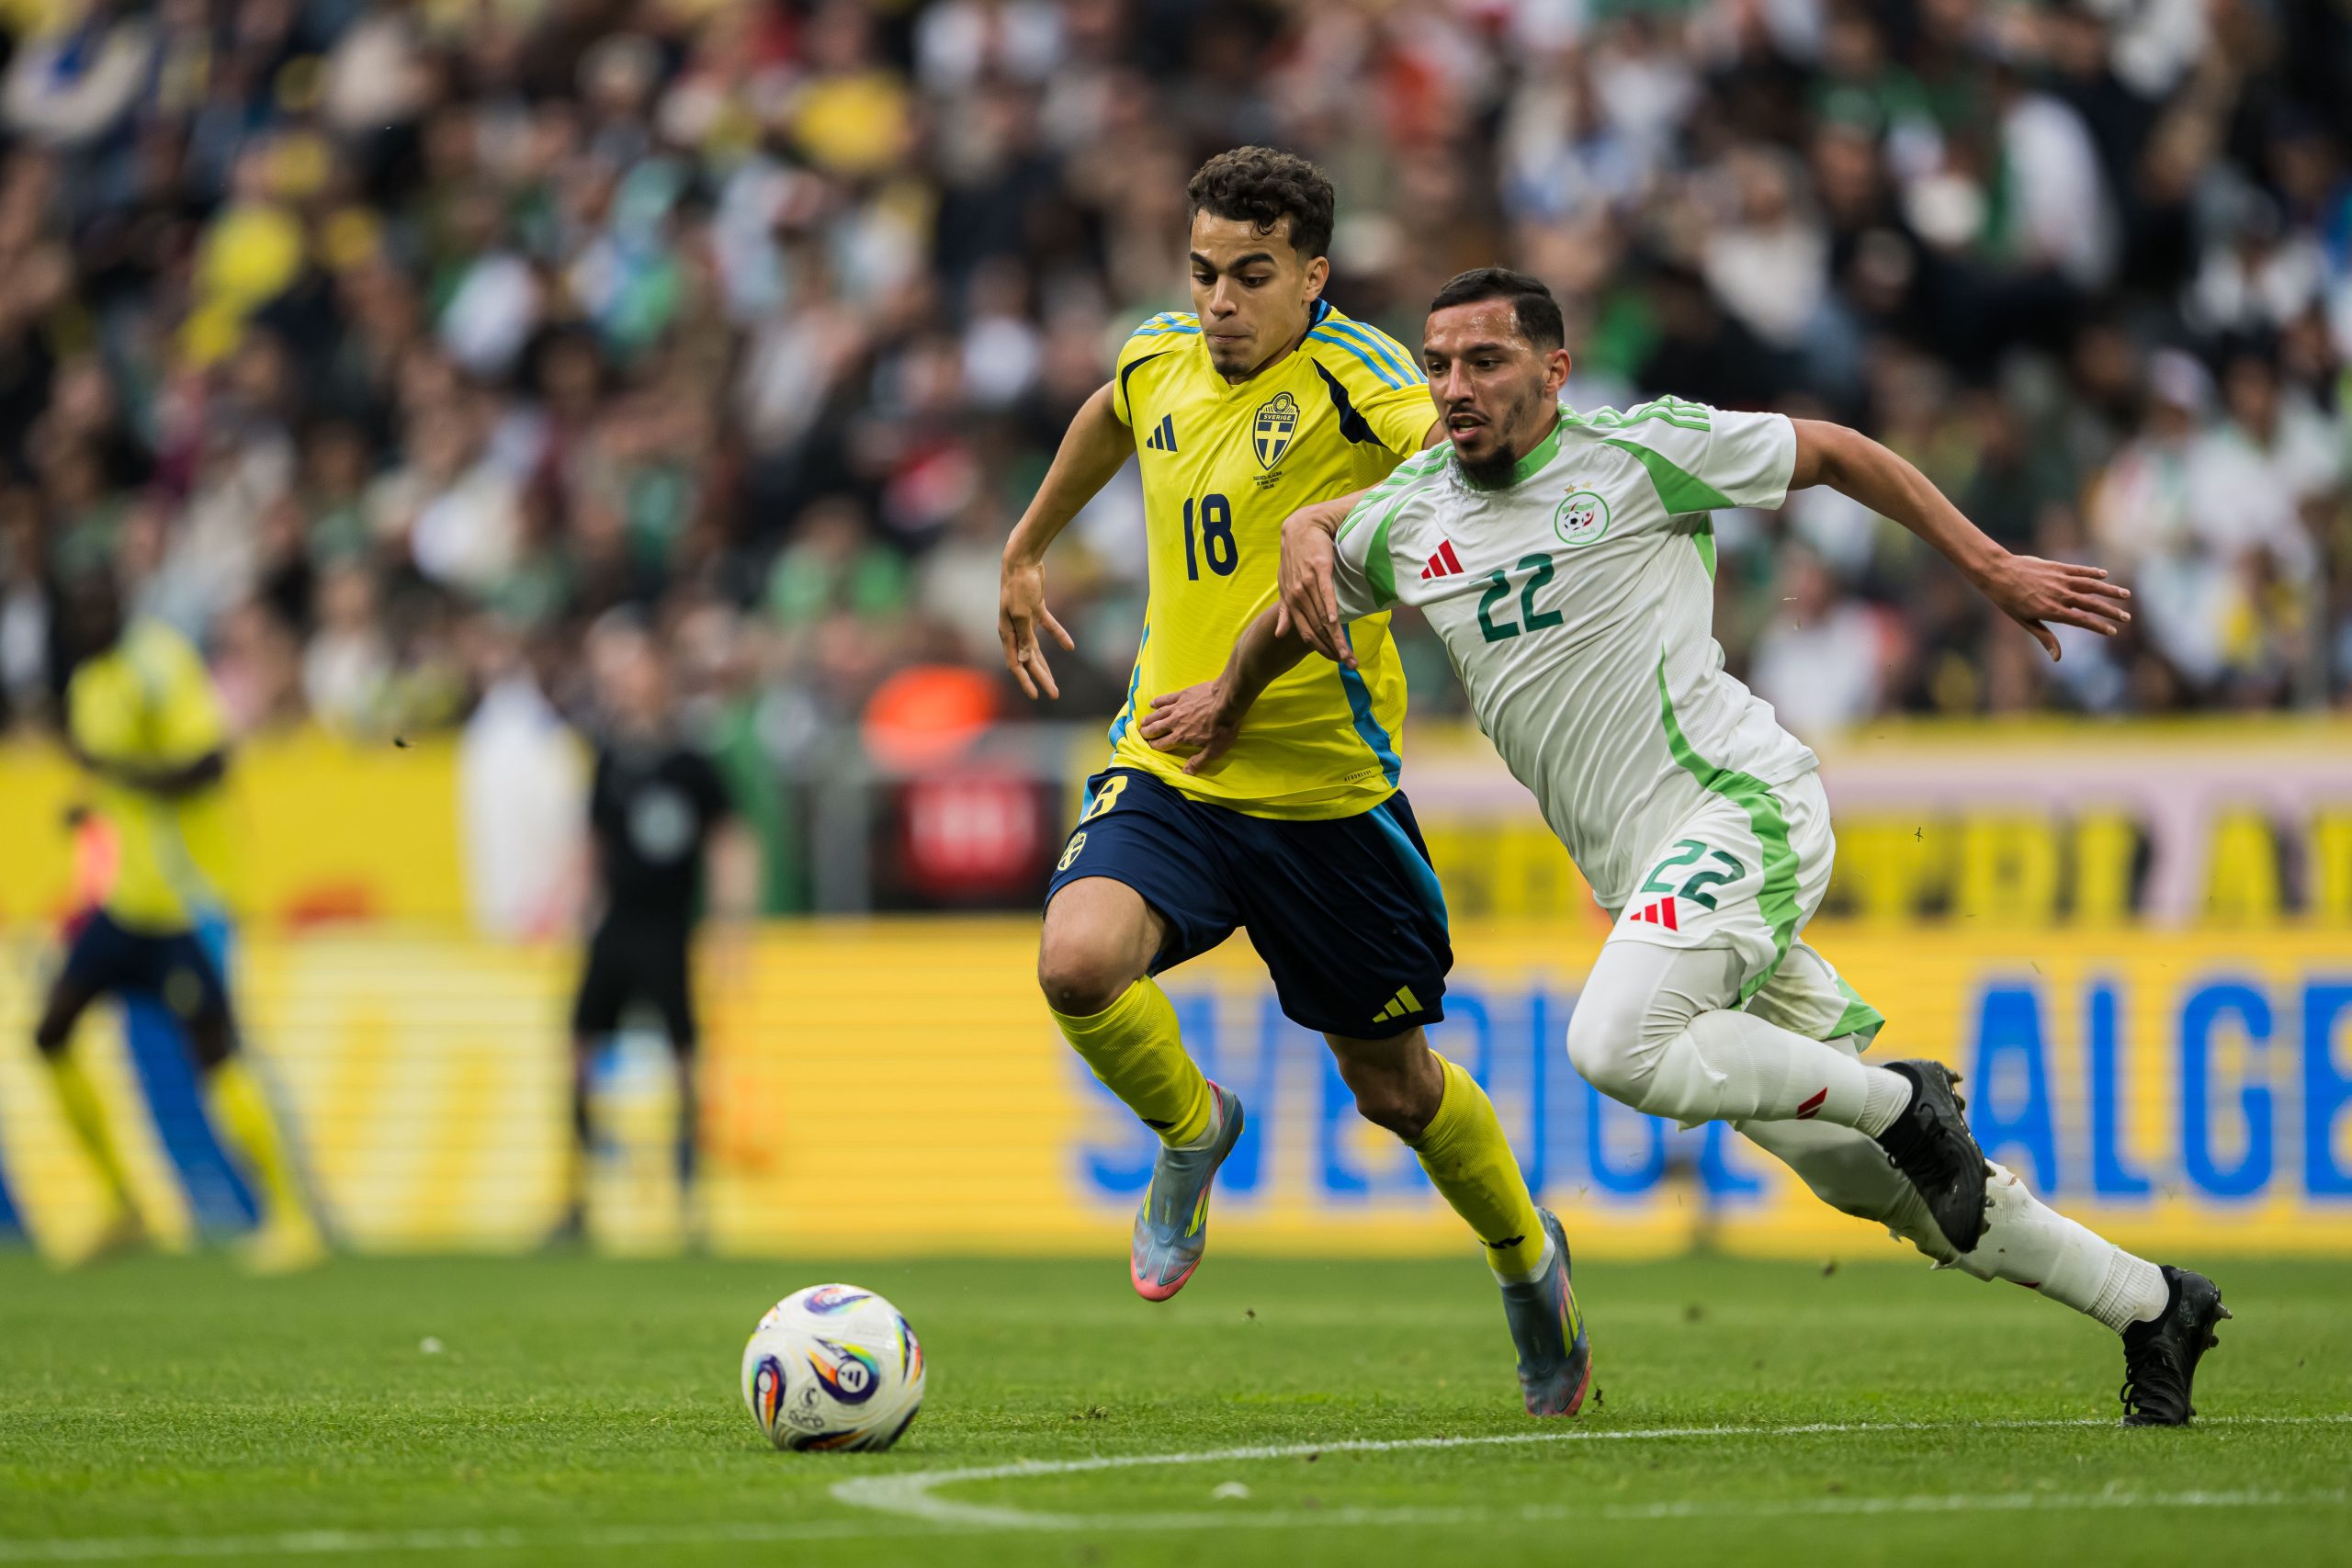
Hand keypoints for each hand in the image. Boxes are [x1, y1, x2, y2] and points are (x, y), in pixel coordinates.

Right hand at [998, 553, 1074, 698]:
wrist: (1022, 560)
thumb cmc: (1019, 586)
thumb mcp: (1023, 613)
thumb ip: (1024, 637)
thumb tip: (1024, 660)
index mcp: (1007, 633)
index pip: (1015, 664)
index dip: (1025, 681)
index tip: (1036, 696)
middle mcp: (1014, 630)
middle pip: (1027, 660)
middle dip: (1040, 677)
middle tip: (1054, 693)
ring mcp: (1025, 620)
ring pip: (1036, 649)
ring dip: (1046, 664)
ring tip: (1054, 681)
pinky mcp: (1036, 610)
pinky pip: (1049, 628)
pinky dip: (1059, 636)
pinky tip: (1070, 646)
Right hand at [1138, 681, 1240, 774]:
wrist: (1227, 702)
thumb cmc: (1223, 728)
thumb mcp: (1214, 750)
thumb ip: (1198, 761)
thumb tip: (1185, 774)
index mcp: (1181, 737)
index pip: (1162, 744)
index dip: (1154, 746)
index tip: (1148, 747)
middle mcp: (1174, 723)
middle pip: (1156, 728)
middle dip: (1147, 733)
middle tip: (1141, 734)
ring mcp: (1177, 707)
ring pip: (1157, 714)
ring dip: (1149, 719)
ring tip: (1142, 722)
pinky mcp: (1182, 695)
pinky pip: (1165, 699)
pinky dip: (1157, 701)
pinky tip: (1152, 703)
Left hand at [1277, 511, 1353, 668]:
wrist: (1301, 527)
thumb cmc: (1296, 557)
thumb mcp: (1286, 586)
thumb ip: (1285, 611)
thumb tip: (1280, 634)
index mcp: (1291, 603)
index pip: (1307, 634)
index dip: (1321, 650)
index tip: (1336, 662)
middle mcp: (1297, 597)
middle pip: (1317, 630)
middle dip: (1333, 650)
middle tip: (1350, 664)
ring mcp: (1307, 583)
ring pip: (1323, 617)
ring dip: (1337, 637)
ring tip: (1350, 654)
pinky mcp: (1319, 569)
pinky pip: (1325, 593)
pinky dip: (1331, 609)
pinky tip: (1336, 624)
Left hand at [1978, 554, 2131, 660]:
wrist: (1998, 572)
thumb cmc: (2008, 600)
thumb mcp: (2025, 622)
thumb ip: (2045, 637)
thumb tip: (2057, 658)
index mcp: (2052, 611)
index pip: (2082, 621)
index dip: (2099, 627)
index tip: (2113, 632)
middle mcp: (2060, 595)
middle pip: (2092, 604)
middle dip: (2111, 611)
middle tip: (2127, 617)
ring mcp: (2060, 580)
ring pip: (2091, 585)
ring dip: (2109, 590)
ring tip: (2125, 595)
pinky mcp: (2057, 567)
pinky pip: (2079, 570)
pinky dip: (2092, 572)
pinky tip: (2104, 575)